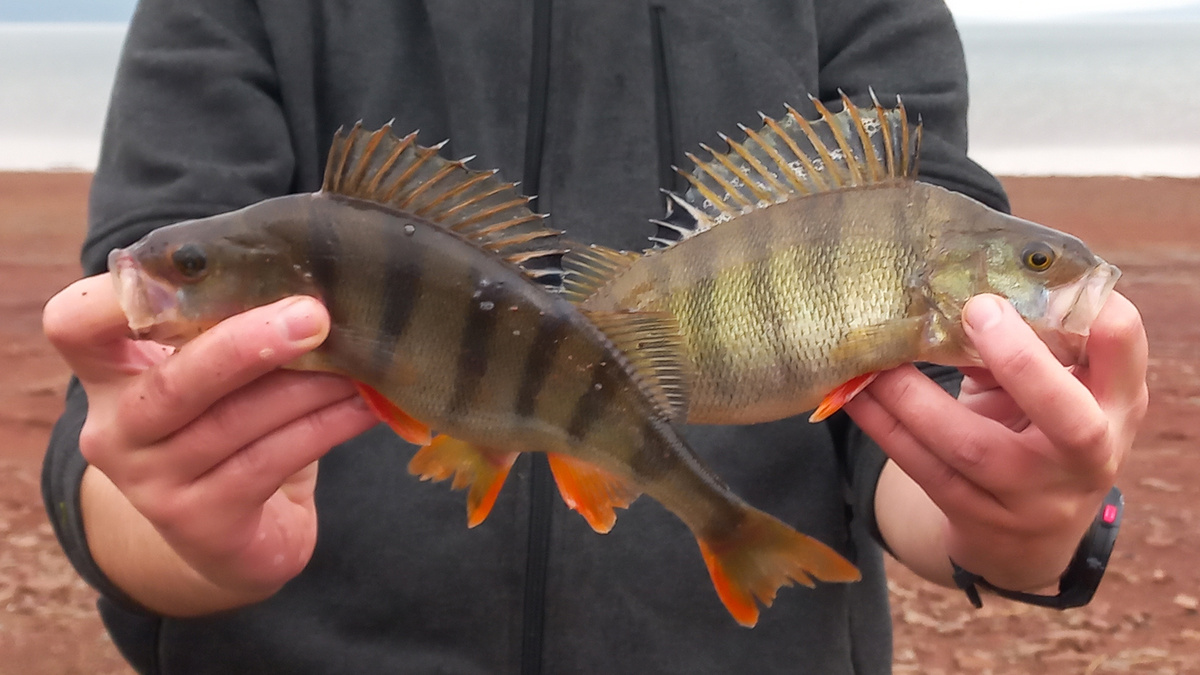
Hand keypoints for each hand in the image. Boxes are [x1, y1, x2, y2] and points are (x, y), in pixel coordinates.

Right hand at [43, 275, 377, 613]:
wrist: (238, 539)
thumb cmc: (233, 425)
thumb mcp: (217, 374)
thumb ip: (231, 326)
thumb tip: (317, 273)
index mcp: (108, 375)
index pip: (74, 323)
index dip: (115, 294)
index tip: (192, 268)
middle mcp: (117, 430)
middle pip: (173, 381)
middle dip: (246, 344)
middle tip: (315, 315)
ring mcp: (152, 484)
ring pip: (234, 423)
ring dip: (307, 387)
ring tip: (360, 359)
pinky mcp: (202, 524)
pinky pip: (270, 462)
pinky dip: (325, 427)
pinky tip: (364, 406)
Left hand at [846, 292, 1147, 590]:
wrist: (1026, 538)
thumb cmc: (1039, 432)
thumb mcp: (1054, 392)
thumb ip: (1025, 348)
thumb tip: (955, 292)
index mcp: (1116, 403)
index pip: (1124, 350)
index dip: (1098, 315)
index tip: (1046, 282)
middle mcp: (1087, 455)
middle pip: (1068, 418)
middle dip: (1020, 361)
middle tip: (976, 309)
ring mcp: (1033, 496)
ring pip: (970, 446)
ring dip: (913, 395)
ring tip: (876, 355)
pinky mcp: (978, 518)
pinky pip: (922, 468)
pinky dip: (884, 426)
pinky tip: (855, 394)